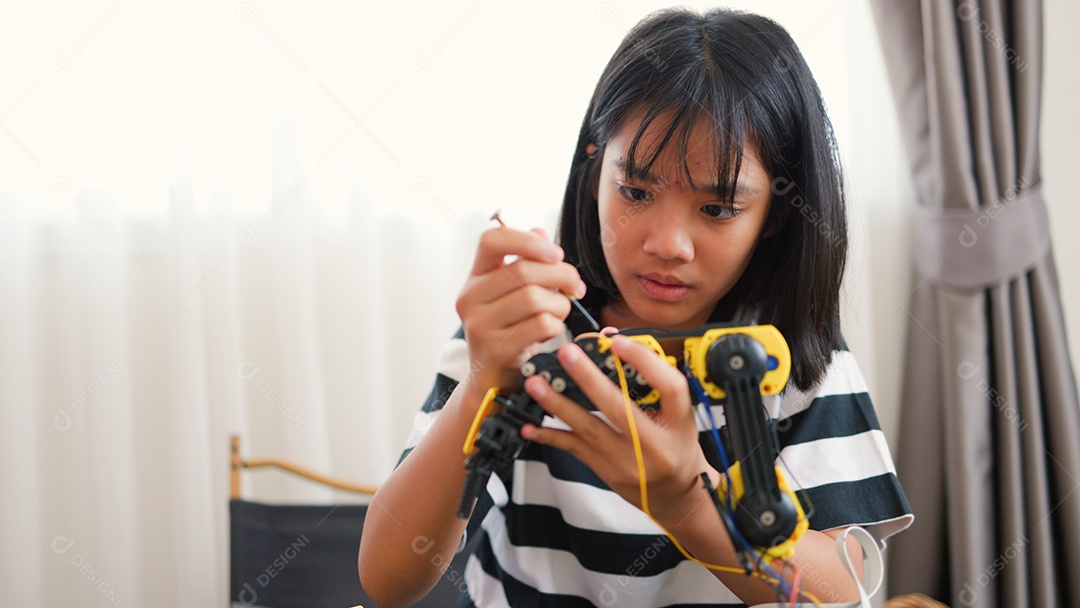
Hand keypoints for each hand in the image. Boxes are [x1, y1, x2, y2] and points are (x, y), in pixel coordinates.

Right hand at [456, 226, 586, 392]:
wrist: (492, 377)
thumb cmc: (508, 329)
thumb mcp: (511, 294)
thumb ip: (526, 262)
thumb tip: (540, 232)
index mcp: (474, 277)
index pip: (491, 240)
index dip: (527, 240)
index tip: (555, 253)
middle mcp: (470, 298)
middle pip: (523, 270)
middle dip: (561, 274)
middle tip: (575, 286)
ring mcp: (479, 325)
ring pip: (534, 298)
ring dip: (560, 304)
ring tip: (561, 311)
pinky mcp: (496, 349)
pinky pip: (540, 325)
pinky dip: (556, 326)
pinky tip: (550, 332)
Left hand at [521, 336, 714, 525]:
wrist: (675, 494)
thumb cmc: (676, 446)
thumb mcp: (680, 414)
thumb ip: (654, 381)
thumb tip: (615, 343)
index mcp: (680, 422)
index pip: (670, 387)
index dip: (645, 362)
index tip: (618, 342)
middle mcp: (654, 444)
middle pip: (618, 408)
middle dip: (588, 378)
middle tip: (567, 354)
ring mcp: (627, 461)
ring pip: (588, 430)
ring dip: (559, 406)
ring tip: (537, 385)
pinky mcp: (606, 470)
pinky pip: (575, 449)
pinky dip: (551, 435)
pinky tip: (531, 426)